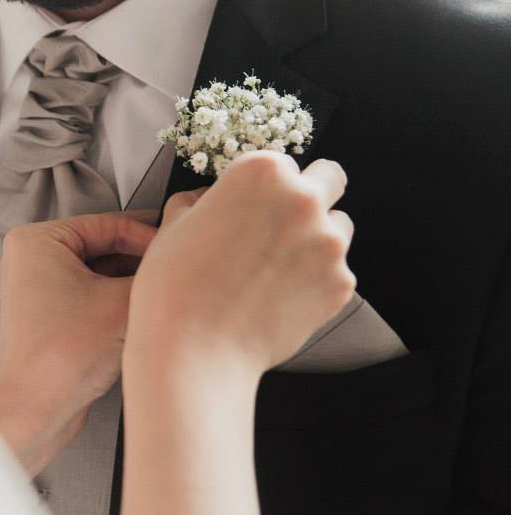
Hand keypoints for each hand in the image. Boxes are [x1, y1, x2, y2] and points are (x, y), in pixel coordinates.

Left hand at [0, 213, 154, 475]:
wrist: (36, 412)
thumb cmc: (63, 357)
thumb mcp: (124, 303)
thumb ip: (156, 273)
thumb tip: (179, 259)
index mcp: (36, 240)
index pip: (109, 224)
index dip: (150, 236)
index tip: (179, 247)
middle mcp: (30, 260)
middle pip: (104, 248)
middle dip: (141, 262)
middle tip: (178, 270)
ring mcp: (36, 290)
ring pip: (99, 274)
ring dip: (131, 284)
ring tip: (165, 294)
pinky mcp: (48, 317)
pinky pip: (90, 297)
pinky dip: (116, 303)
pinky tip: (145, 315)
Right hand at [117, 154, 354, 514]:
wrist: (194, 352)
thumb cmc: (174, 286)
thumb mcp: (173, 225)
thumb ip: (202, 200)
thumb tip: (211, 201)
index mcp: (260, 172)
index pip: (280, 162)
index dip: (263, 185)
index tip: (249, 208)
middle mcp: (303, 199)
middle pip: (330, 180)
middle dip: (309, 196)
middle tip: (278, 226)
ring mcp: (329, 243)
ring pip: (338, 227)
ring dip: (317, 238)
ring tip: (276, 269)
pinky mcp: (341, 285)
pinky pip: (336, 272)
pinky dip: (315, 281)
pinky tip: (279, 298)